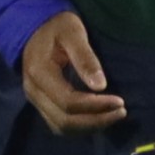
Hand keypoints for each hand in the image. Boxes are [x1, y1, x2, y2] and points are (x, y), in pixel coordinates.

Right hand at [19, 10, 121, 132]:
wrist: (33, 26)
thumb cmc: (56, 26)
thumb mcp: (72, 33)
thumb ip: (85, 57)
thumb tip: (101, 86)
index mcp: (39, 73)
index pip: (68, 102)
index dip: (95, 106)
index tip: (120, 101)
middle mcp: (33, 91)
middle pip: (65, 120)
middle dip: (96, 120)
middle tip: (121, 111)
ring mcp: (35, 99)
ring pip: (61, 127)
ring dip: (89, 126)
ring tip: (113, 115)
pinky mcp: (40, 103)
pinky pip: (59, 124)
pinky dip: (81, 125)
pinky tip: (98, 116)